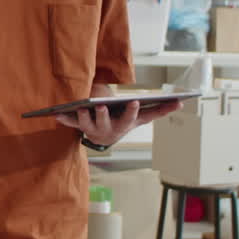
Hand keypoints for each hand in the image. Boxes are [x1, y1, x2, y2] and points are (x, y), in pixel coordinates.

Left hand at [55, 100, 183, 146]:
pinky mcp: (80, 127)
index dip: (132, 111)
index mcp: (125, 124)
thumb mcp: (141, 117)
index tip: (135, 101)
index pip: (131, 118)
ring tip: (80, 107)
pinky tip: (56, 115)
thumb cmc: (125, 120)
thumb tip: (182, 101)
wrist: (105, 136)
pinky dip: (64, 120)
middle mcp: (109, 129)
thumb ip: (159, 110)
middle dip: (105, 115)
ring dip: (84, 117)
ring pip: (88, 125)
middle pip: (107, 123)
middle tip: (102, 107)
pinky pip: (71, 124)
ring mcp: (93, 129)